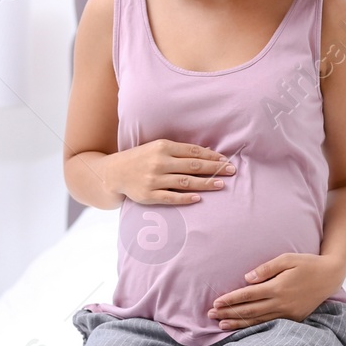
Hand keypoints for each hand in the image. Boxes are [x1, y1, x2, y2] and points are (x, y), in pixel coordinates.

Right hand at [109, 139, 233, 204]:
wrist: (113, 173)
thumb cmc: (140, 158)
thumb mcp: (157, 148)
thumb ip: (179, 151)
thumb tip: (207, 153)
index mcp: (162, 147)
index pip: (193, 151)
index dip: (211, 156)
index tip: (225, 160)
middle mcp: (159, 162)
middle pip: (193, 166)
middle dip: (215, 168)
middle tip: (232, 171)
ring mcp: (153, 179)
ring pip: (185, 182)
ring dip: (205, 184)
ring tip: (221, 185)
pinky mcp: (148, 195)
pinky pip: (171, 197)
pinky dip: (185, 198)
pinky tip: (198, 199)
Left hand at [208, 253, 345, 329]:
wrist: (330, 276)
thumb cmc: (307, 264)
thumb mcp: (287, 259)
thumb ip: (266, 268)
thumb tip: (247, 278)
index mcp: (278, 287)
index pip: (248, 295)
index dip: (231, 299)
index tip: (216, 302)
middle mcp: (281, 302)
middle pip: (249, 310)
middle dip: (229, 313)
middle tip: (211, 315)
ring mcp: (288, 313)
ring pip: (258, 320)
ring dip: (238, 323)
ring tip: (222, 325)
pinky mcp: (294, 318)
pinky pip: (270, 324)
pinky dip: (255, 327)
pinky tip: (244, 327)